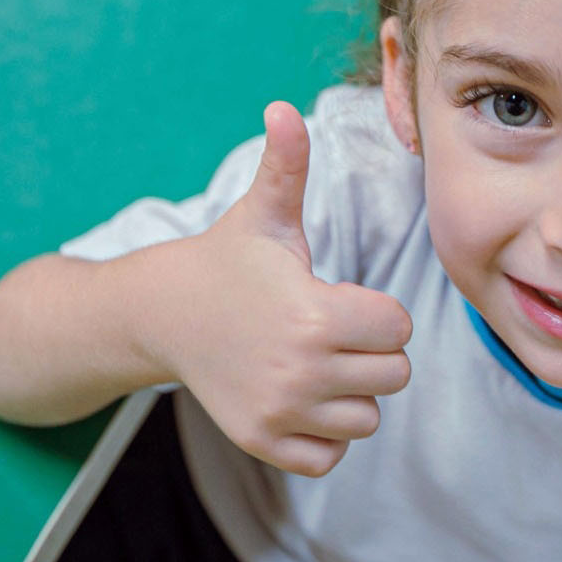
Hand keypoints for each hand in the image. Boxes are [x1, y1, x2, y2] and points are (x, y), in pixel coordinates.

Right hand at [132, 101, 413, 476]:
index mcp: (316, 315)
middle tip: (328, 329)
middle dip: (370, 351)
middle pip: (393, 375)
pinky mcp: (263, 442)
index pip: (398, 327)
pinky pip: (331, 455)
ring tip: (313, 361)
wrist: (163, 314)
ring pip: (367, 418)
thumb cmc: (228, 259)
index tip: (339, 296)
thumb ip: (287, 164)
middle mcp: (301, 371)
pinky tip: (301, 395)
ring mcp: (281, 412)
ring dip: (351, 393)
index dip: (376, 310)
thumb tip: (282, 106)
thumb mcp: (262, 213)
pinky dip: (326, 433)